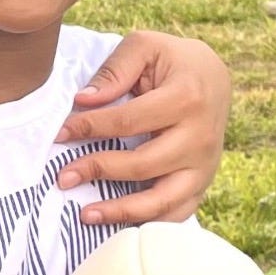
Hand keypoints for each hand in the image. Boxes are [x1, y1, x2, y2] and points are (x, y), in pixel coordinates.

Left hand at [53, 31, 229, 225]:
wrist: (214, 76)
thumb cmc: (173, 60)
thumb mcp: (145, 46)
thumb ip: (114, 70)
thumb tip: (84, 101)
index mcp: (186, 97)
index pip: (128, 121)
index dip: (89, 128)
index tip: (61, 134)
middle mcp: (200, 136)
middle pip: (143, 164)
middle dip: (98, 171)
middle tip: (63, 177)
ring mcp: (205, 164)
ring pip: (164, 199)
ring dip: (122, 211)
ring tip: (86, 214)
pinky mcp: (204, 182)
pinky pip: (179, 213)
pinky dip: (150, 224)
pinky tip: (119, 228)